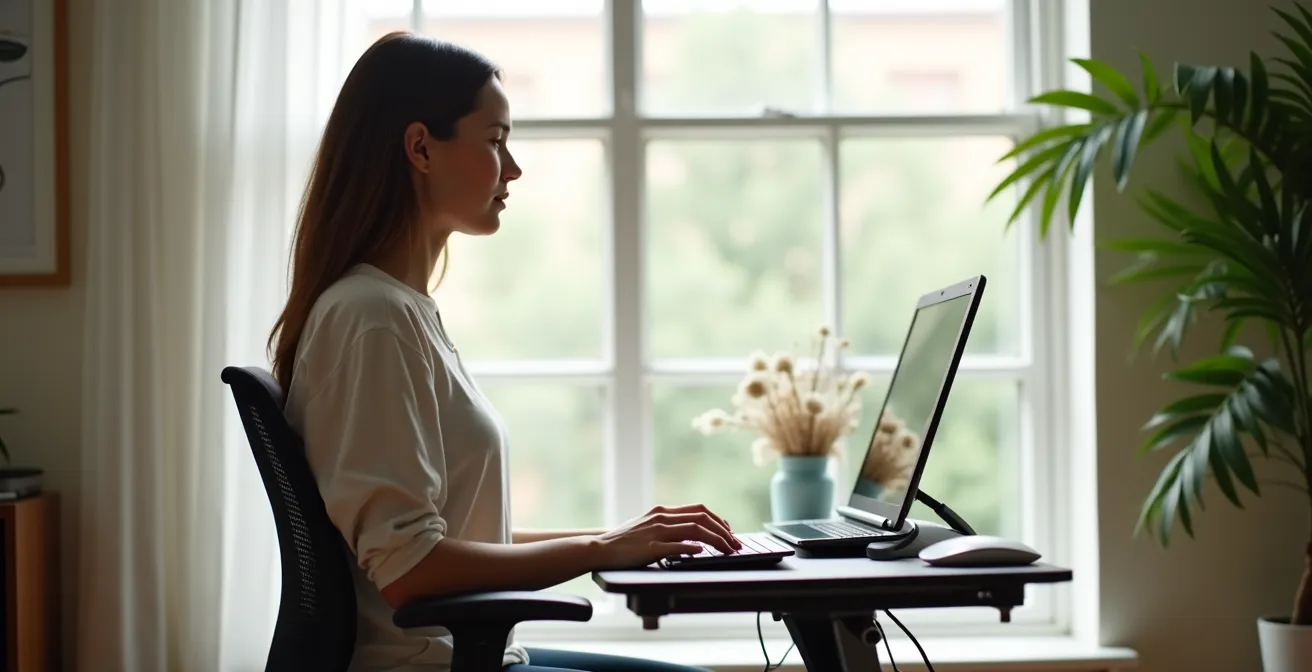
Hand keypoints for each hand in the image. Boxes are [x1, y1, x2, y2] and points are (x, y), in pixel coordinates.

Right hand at [591, 503, 741, 569]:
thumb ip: (668, 526)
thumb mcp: (648, 526)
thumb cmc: (624, 541)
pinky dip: (692, 548)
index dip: (718, 520)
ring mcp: (656, 532)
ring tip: (727, 550)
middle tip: (735, 544)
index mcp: (663, 511)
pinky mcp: (650, 548)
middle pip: (702, 518)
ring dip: (715, 540)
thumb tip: (693, 534)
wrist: (600, 548)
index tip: (729, 531)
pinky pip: (675, 546)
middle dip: (723, 531)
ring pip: (694, 530)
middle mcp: (662, 518)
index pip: (699, 509)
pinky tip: (702, 552)